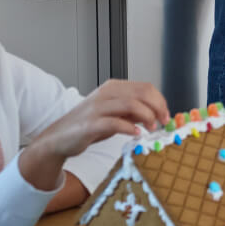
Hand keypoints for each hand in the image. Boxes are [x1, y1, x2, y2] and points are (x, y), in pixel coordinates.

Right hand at [19, 80, 168, 191]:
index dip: (160, 101)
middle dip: (157, 107)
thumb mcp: (115, 115)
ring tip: (150, 128)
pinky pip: (115, 122)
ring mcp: (97, 107)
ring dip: (147, 116)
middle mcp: (106, 94)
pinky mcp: (90, 124)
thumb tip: (156, 113)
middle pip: (141, 93)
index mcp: (113, 88)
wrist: (58, 138)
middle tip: (162, 122)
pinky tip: (135, 134)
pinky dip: (130, 128)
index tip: (166, 115)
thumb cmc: (88, 126)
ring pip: (131, 104)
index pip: (145, 87)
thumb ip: (133, 112)